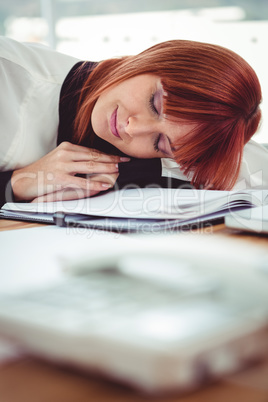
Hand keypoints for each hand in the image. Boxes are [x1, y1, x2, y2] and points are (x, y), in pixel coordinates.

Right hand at [11, 142, 129, 201]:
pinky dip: (95, 183)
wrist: (25, 179)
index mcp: (67, 147)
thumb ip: (75, 159)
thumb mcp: (59, 159)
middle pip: (94, 156)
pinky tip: (104, 185)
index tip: (120, 157)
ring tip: (118, 171)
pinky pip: (82, 181)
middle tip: (124, 162)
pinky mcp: (60, 178)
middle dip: (111, 160)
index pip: (92, 150)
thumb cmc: (44, 170)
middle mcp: (66, 153)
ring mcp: (63, 165)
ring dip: (106, 168)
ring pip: (90, 166)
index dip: (107, 154)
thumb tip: (93, 162)